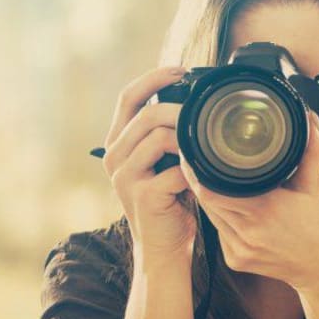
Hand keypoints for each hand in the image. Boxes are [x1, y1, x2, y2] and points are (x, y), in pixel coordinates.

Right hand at [102, 66, 196, 262]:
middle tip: (204, 114)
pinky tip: (202, 176)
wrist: (163, 248)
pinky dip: (194, 169)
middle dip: (180, 109)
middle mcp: (114, 157)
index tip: (182, 70)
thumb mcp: (162, 160)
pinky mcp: (143, 196)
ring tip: (203, 150)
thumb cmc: (169, 200)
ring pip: (159, 137)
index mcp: (117, 143)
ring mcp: (125, 178)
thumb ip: (166, 133)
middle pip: (146, 114)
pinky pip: (175, 169)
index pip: (128, 96)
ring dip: (188, 139)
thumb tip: (192, 99)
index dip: (154, 78)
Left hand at [180, 111, 318, 292]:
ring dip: (208, 197)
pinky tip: (226, 204)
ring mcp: (239, 251)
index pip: (212, 190)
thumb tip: (309, 118)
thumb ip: (311, 150)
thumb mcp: (317, 186)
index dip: (197, 172)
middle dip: (200, 180)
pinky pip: (218, 231)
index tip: (193, 153)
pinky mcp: (235, 261)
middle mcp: (247, 234)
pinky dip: (219, 215)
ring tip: (208, 177)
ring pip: (210, 216)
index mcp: (264, 212)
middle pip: (206, 201)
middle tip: (196, 159)